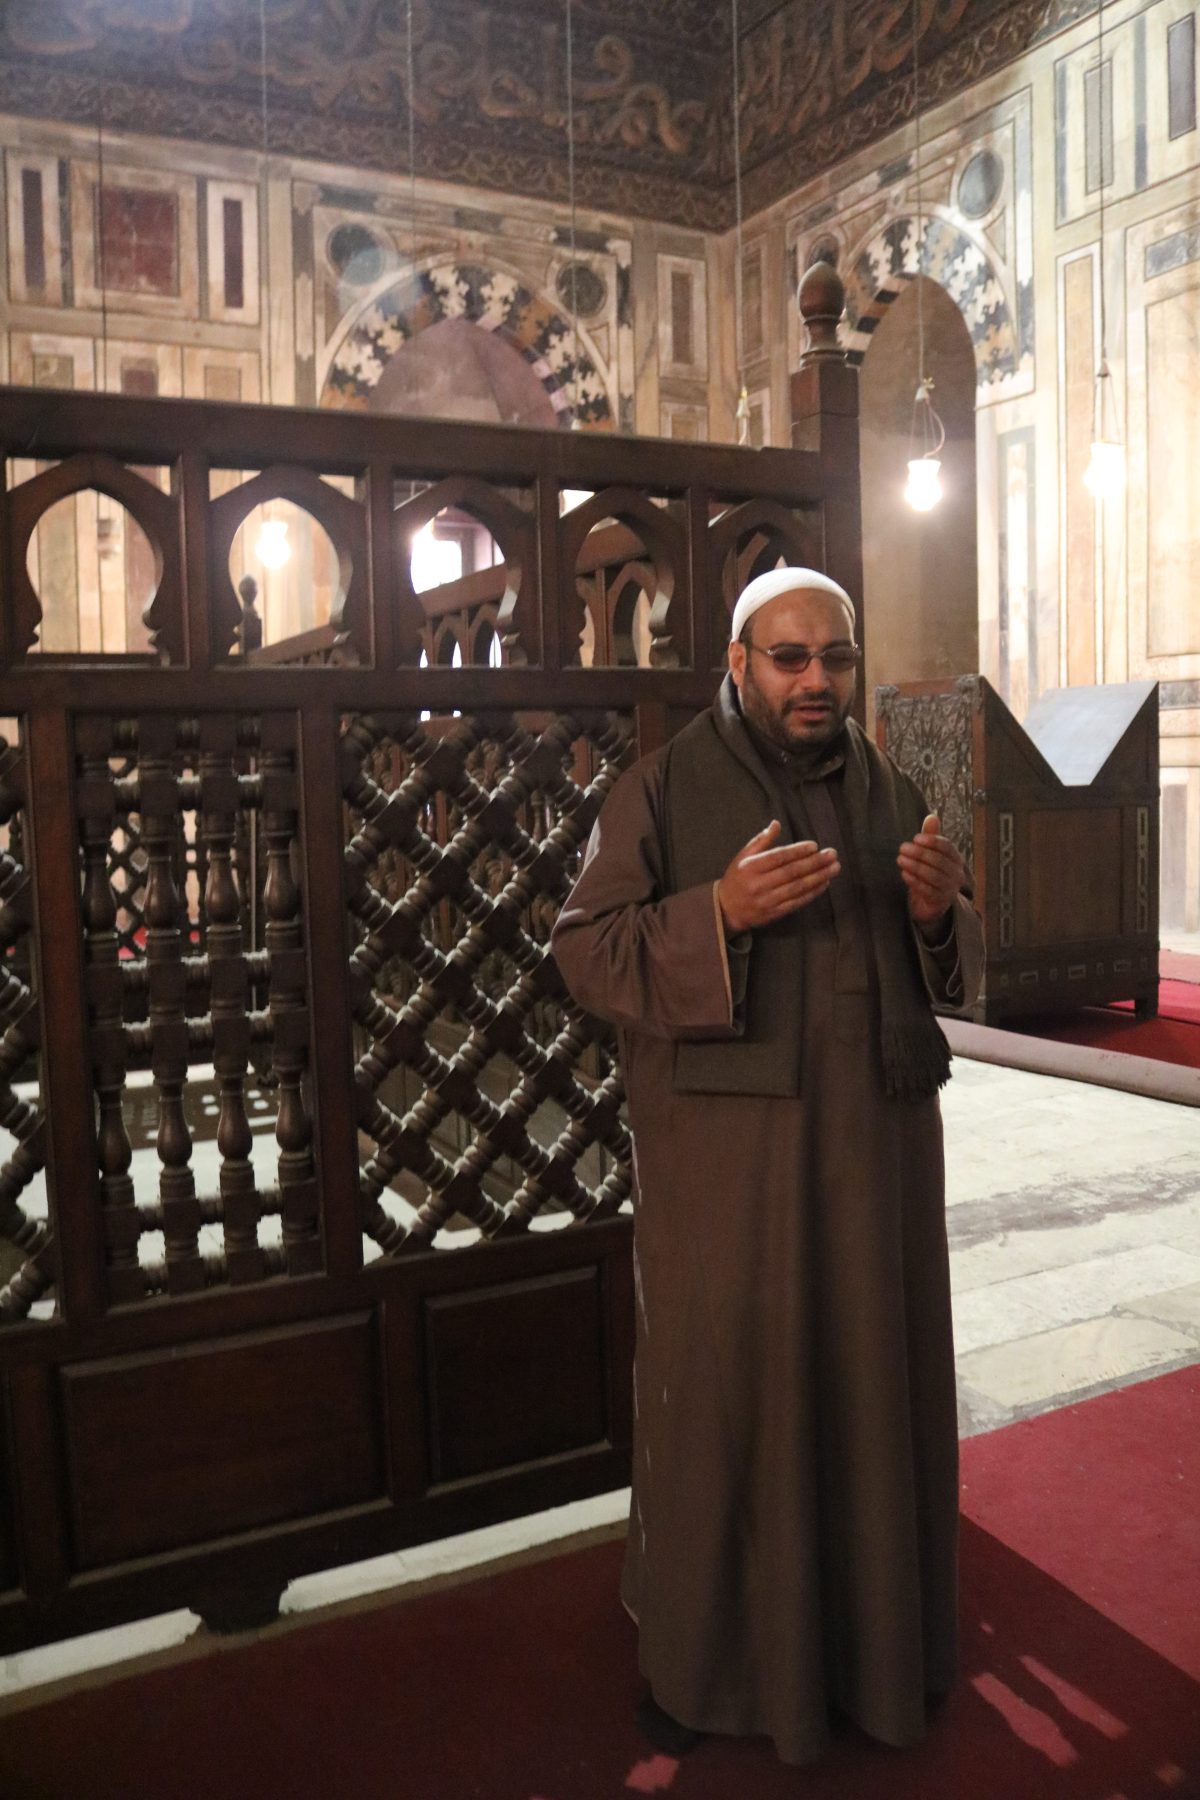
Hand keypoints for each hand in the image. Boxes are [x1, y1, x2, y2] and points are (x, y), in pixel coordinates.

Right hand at [717, 820, 839, 932]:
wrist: (727, 909)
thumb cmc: (737, 878)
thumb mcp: (743, 856)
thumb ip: (761, 840)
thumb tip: (776, 823)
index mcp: (751, 867)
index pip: (779, 857)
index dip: (798, 851)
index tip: (815, 846)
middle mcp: (759, 884)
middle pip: (792, 872)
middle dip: (815, 863)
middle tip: (832, 854)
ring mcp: (768, 900)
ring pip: (797, 887)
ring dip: (819, 877)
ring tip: (834, 868)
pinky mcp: (774, 913)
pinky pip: (797, 902)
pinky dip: (812, 893)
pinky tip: (824, 884)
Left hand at [897, 813, 965, 932]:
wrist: (931, 903)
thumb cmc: (931, 874)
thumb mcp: (931, 854)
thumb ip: (931, 837)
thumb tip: (931, 816)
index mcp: (956, 859)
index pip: (947, 847)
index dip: (932, 841)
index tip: (915, 838)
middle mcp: (956, 874)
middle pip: (939, 861)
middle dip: (920, 853)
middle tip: (902, 848)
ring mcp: (949, 889)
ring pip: (933, 876)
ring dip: (915, 866)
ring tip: (900, 859)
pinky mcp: (939, 902)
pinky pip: (927, 890)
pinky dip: (915, 881)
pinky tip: (904, 874)